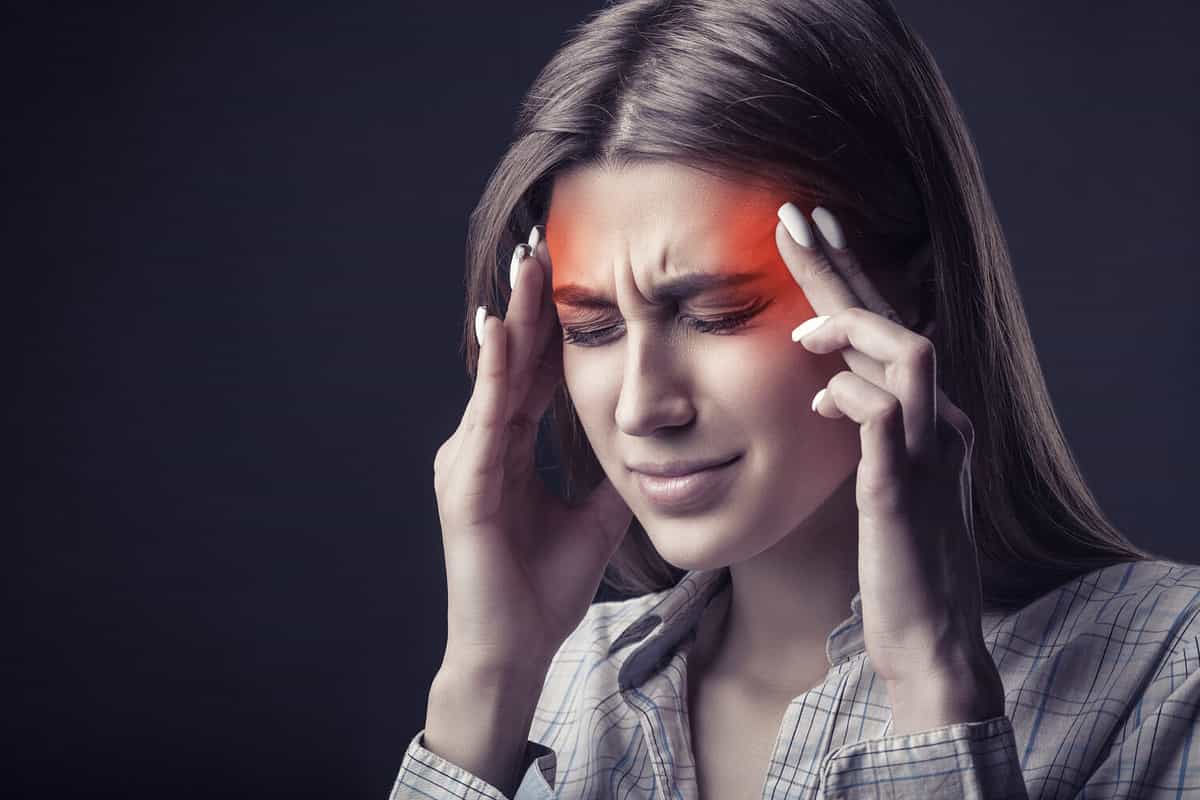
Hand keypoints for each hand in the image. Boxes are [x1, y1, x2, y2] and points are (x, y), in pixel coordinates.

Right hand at [433, 225, 632, 673]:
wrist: (513, 647)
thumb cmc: (543, 587)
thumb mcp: (594, 518)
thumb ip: (609, 476)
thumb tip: (645, 444)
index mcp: (512, 448)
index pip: (533, 371)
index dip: (551, 324)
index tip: (569, 273)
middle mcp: (484, 444)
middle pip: (513, 360)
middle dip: (531, 302)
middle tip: (543, 242)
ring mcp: (469, 461)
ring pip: (496, 375)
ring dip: (514, 318)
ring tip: (527, 265)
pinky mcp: (465, 485)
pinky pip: (485, 417)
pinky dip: (494, 372)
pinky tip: (505, 330)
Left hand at [774, 203, 1002, 725]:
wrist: (929, 636)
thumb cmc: (895, 561)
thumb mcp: (877, 478)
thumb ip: (859, 426)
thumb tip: (825, 384)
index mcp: (927, 418)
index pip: (889, 331)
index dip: (850, 278)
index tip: (810, 230)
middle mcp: (939, 423)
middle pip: (896, 323)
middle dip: (843, 268)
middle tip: (794, 217)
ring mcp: (928, 454)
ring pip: (910, 354)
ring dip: (851, 327)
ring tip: (801, 326)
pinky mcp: (903, 491)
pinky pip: (883, 419)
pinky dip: (848, 396)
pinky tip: (818, 399)